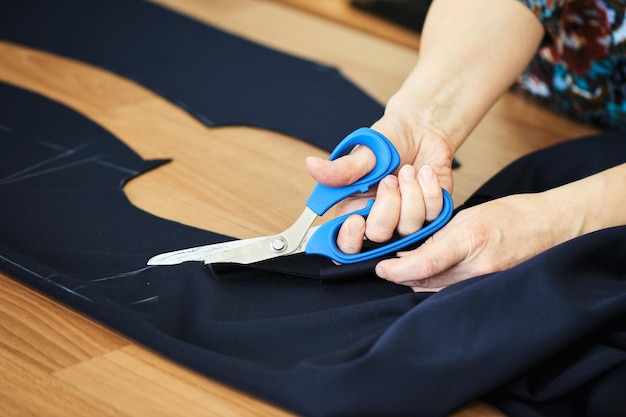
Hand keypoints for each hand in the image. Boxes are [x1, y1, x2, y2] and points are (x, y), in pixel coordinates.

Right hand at [306, 114, 455, 245]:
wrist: (421, 131)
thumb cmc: (388, 142)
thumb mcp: (363, 154)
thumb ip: (341, 168)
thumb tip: (311, 165)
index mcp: (353, 211)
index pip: (344, 246)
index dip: (349, 240)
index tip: (357, 220)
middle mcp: (379, 222)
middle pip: (379, 237)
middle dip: (387, 206)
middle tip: (389, 179)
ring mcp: (406, 223)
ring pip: (410, 228)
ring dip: (411, 192)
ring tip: (407, 170)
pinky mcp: (431, 216)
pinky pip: (433, 215)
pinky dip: (430, 189)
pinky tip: (424, 174)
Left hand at [375, 193, 569, 290]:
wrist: (552, 227)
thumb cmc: (512, 213)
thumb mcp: (469, 215)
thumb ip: (439, 235)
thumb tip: (411, 252)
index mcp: (470, 241)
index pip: (423, 265)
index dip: (396, 271)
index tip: (380, 269)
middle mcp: (477, 269)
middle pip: (425, 283)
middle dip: (402, 277)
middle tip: (388, 268)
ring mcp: (485, 284)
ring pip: (436, 292)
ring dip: (417, 283)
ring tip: (406, 269)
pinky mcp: (489, 291)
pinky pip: (453, 294)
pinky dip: (436, 287)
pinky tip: (430, 276)